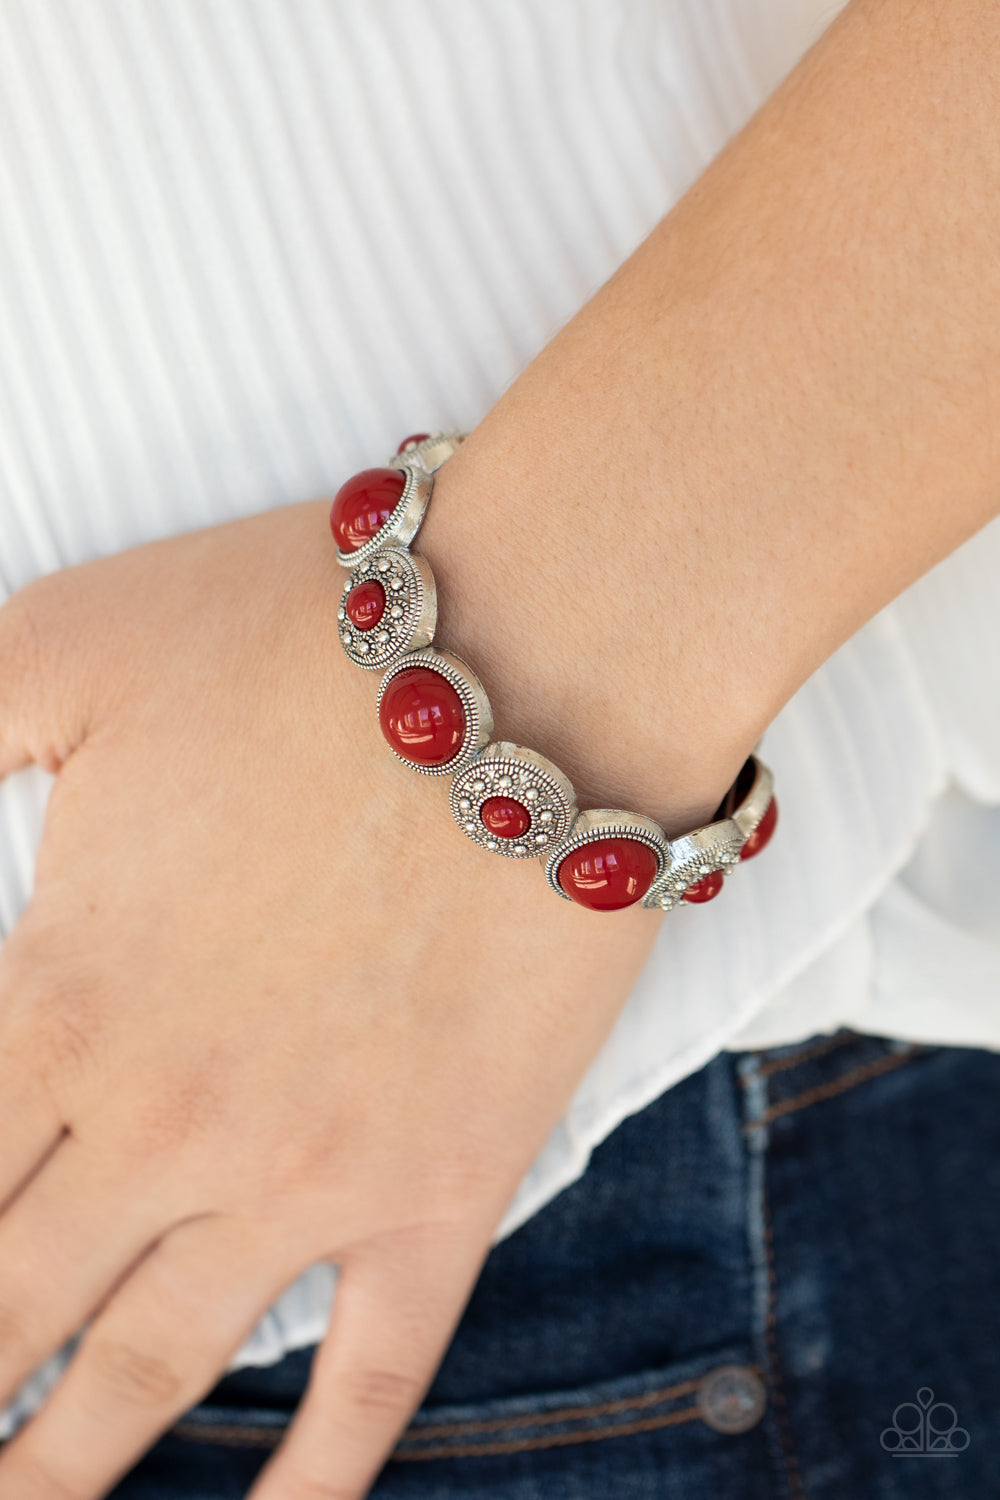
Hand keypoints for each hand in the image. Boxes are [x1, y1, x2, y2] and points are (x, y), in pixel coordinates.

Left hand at [0, 500, 664, 1498]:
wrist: (538, 651)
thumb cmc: (302, 638)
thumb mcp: (59, 646)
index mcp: (56, 995)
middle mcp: (162, 1119)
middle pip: (0, 1308)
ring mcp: (308, 1172)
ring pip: (145, 1373)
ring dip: (56, 1467)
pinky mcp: (441, 1182)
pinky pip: (370, 1372)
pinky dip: (309, 1477)